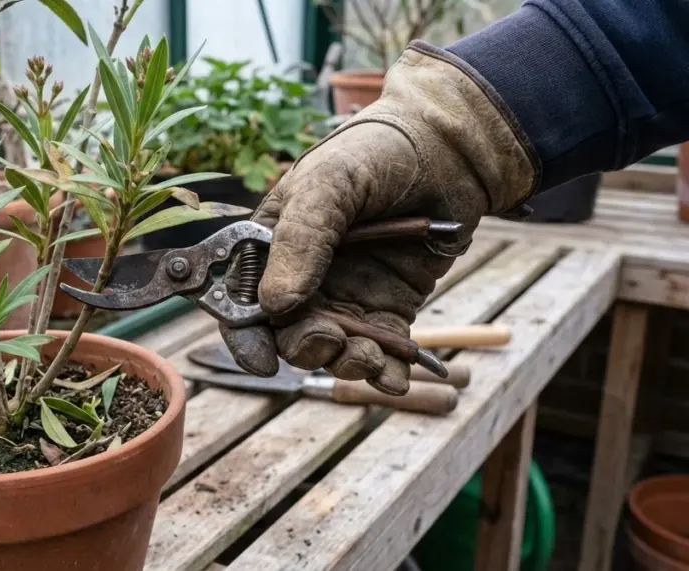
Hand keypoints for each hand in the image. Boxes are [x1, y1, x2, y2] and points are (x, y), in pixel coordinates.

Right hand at [221, 44, 536, 394]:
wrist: (450, 149)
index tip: (263, 360)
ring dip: (345, 363)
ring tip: (369, 358)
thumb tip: (275, 304)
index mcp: (272, 244)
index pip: (243, 299)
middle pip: (286, 332)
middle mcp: (303, 275)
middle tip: (332, 339)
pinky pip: (379, 349)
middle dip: (305, 347)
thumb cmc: (375, 152)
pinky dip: (385, 371)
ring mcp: (346, 294)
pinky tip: (395, 377)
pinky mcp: (388, 307)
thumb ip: (300, 239)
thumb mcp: (330, 184)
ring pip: (332, 349)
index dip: (246, 335)